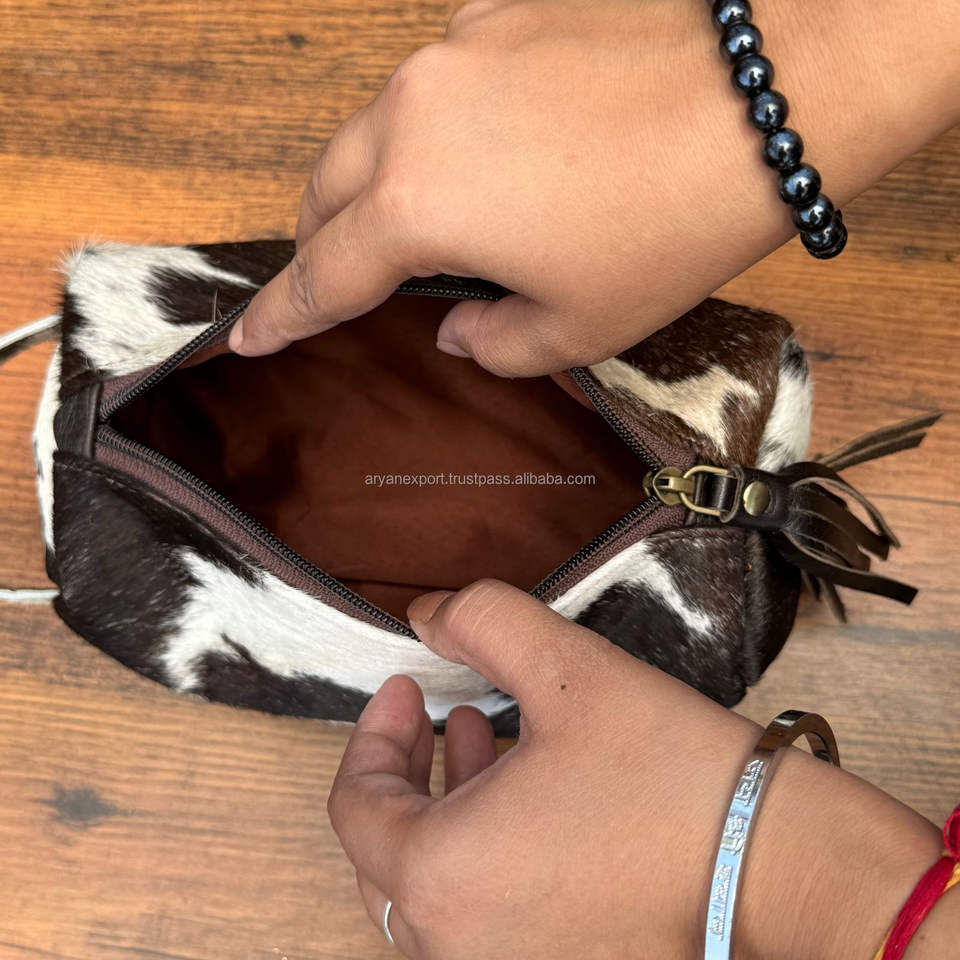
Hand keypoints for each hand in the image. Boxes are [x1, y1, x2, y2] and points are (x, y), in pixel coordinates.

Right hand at [232, 0, 957, 374]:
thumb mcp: (576, 327)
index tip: (242, 337)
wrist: (766, 98)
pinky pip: (436, 88)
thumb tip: (456, 325)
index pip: (323, 275)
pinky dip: (437, 136)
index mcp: (416, 201)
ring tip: (426, 229)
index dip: (280, 316)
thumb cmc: (666, 233)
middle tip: (349, 289)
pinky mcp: (497, 13)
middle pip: (329, 190)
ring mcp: (452, 52)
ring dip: (376, 187)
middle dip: (328, 246)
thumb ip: (491, 342)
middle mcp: (411, 114)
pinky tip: (493, 158)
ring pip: (373, 132)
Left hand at [327, 580, 942, 958]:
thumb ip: (480, 620)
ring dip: (443, 808)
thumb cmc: (671, 775)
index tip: (408, 686)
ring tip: (478, 738)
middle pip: (384, 854)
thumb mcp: (567, 667)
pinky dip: (482, 853)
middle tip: (437, 711)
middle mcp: (460, 944)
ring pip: (431, 888)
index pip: (357, 804)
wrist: (782, 867)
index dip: (373, 733)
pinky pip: (483, 915)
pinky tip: (526, 795)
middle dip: (405, 770)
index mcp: (443, 876)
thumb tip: (427, 613)